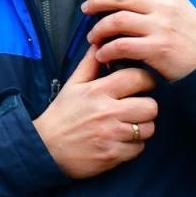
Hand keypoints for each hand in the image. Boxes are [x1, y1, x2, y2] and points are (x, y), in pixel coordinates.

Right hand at [33, 47, 159, 178]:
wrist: (44, 149)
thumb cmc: (61, 115)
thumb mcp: (72, 85)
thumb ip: (90, 64)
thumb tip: (100, 42)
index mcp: (99, 91)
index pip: (139, 78)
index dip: (146, 81)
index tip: (141, 86)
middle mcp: (108, 112)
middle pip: (151, 106)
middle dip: (146, 108)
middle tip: (136, 109)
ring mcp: (111, 134)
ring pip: (148, 128)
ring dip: (142, 128)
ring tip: (128, 126)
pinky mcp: (112, 154)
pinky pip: (139, 148)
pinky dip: (133, 146)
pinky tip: (120, 142)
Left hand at [83, 0, 195, 79]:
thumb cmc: (193, 38)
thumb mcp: (181, 10)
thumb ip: (158, 2)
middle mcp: (164, 7)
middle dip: (98, 1)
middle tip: (87, 9)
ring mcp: (161, 27)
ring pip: (117, 20)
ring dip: (99, 29)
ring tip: (94, 37)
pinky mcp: (157, 48)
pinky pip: (122, 45)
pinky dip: (107, 50)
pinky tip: (103, 54)